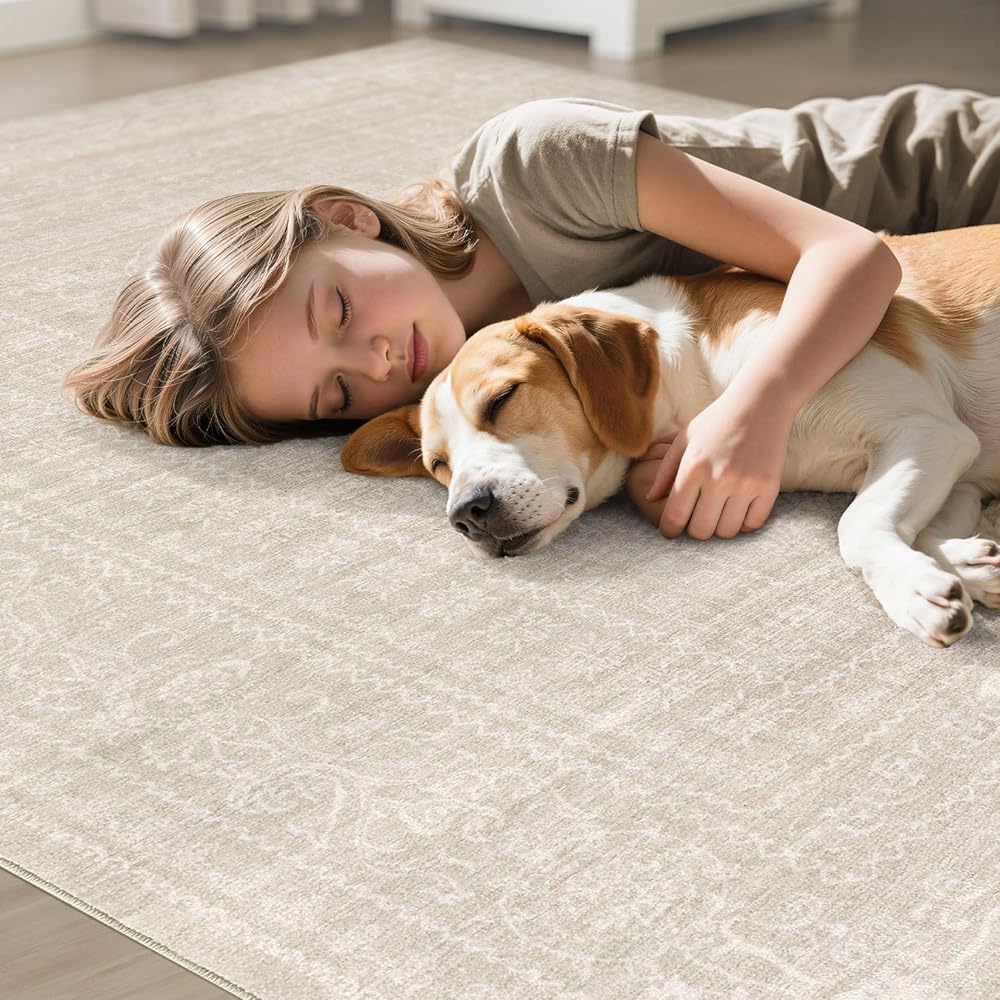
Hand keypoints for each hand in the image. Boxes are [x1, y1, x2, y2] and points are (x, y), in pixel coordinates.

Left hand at [642, 391, 791, 539]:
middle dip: (693, 530)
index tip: (670, 531)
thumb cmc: (716, 421)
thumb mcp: (684, 440)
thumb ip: (665, 472)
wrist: (761, 402)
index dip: (668, 530)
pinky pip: (752, 524)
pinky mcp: (769, 487)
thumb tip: (649, 499)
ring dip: (719, 527)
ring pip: (726, 532)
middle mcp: (719, 479)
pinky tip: (738, 509)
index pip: (675, 517)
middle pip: (700, 531)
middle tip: (696, 519)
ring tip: (718, 513)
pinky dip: (743, 523)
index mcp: (693, 467)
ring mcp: (746, 485)